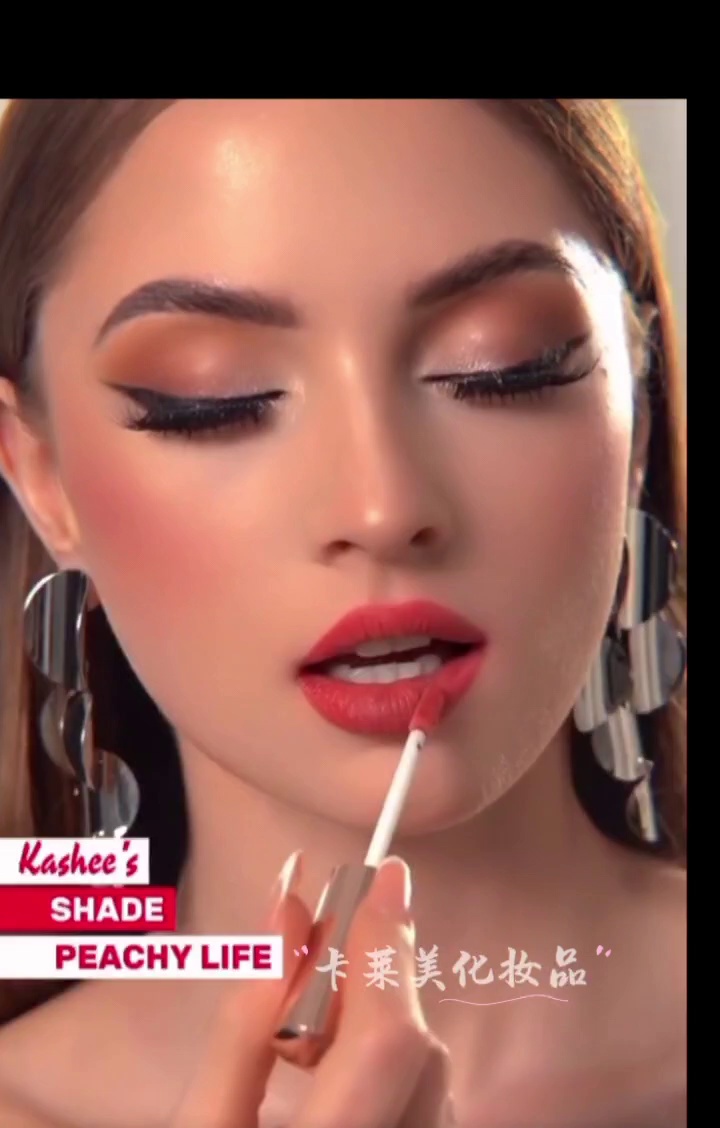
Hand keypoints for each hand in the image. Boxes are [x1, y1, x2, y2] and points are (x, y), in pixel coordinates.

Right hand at [172, 854, 454, 1126]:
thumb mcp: (200, 1125)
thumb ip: (243, 1022)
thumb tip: (290, 903)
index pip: (384, 1040)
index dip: (384, 949)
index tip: (383, 875)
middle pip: (420, 1051)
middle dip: (376, 984)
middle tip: (320, 951)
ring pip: (435, 1077)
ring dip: (384, 1026)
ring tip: (310, 1031)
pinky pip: (431, 1103)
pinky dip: (394, 1065)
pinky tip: (339, 1066)